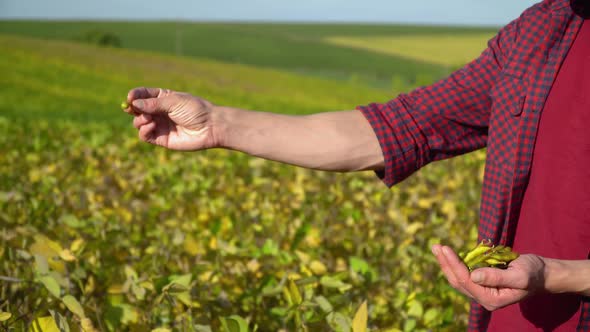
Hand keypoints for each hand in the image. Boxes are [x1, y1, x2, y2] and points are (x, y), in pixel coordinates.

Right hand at [124, 87, 218, 150]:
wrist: (210, 127)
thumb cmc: (195, 110)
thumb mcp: (173, 102)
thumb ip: (153, 103)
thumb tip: (133, 103)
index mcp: (163, 98)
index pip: (143, 95)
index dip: (134, 96)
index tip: (129, 98)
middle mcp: (159, 111)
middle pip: (137, 109)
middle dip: (133, 108)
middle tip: (132, 109)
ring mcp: (160, 125)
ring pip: (138, 122)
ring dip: (140, 120)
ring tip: (150, 119)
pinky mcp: (161, 139)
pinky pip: (145, 135)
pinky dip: (144, 130)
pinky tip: (151, 126)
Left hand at [431, 244, 545, 310]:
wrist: (542, 274)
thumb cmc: (533, 273)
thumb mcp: (519, 275)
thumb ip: (496, 277)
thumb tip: (473, 275)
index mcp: (492, 299)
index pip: (466, 281)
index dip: (453, 264)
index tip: (444, 248)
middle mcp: (484, 298)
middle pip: (457, 281)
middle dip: (445, 263)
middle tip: (435, 246)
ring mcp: (482, 292)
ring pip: (457, 278)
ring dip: (446, 263)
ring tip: (437, 248)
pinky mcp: (481, 284)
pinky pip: (463, 275)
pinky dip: (455, 264)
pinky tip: (447, 254)